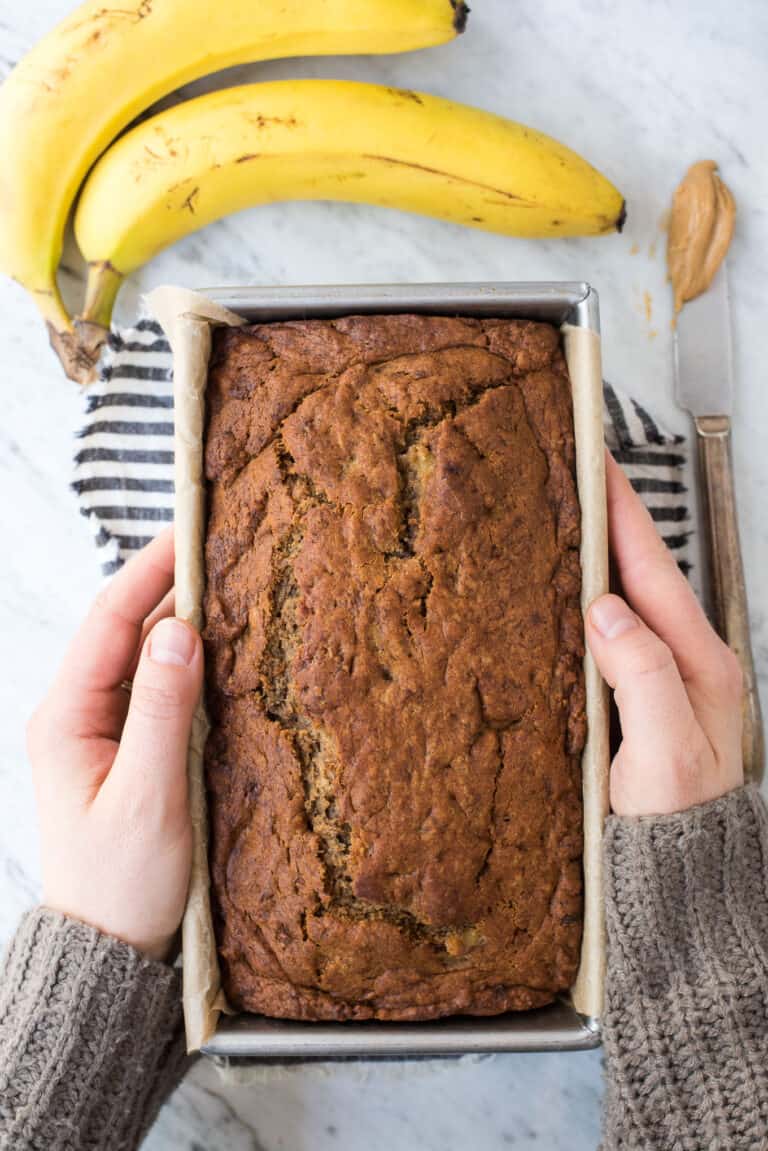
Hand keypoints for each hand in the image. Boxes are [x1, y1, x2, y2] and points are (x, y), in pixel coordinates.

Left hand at [26, 529, 202, 961]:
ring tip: (228, 580)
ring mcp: (100, 728)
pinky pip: (155, 685)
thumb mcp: (147, 799)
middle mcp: (76, 712)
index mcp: (66, 718)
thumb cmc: (122, 884)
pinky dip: (187, 658)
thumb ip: (162, 713)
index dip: (150, 569)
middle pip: (124, 626)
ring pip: (142, 653)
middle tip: (222, 543)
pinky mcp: (125, 746)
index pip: (111, 620)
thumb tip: (180, 631)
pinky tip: (220, 646)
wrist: (109, 949)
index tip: (192, 528)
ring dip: (181, 617)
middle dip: (168, 581)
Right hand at [586, 452, 743, 816]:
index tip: (599, 462)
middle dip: (609, 518)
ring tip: (564, 517)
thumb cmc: (679, 827)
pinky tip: (563, 594)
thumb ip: (643, 677)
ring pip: (627, 599)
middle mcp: (686, 663)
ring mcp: (662, 680)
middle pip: (642, 572)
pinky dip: (587, 599)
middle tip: (573, 474)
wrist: (682, 886)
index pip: (653, 569)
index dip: (623, 512)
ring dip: (597, 555)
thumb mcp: (667, 755)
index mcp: (701, 665)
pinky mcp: (636, 699)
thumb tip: (606, 610)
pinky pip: (611, 632)